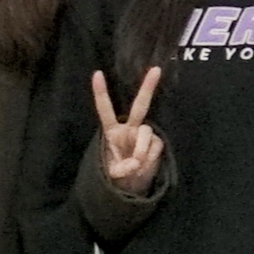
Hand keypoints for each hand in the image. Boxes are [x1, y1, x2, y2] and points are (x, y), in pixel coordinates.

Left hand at [92, 68, 167, 193]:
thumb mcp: (113, 174)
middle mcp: (130, 128)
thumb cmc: (119, 173)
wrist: (134, 185)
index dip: (101, 92)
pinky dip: (150, 158)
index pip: (105, 109)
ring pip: (146, 133)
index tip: (97, 73)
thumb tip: (135, 162)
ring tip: (136, 165)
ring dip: (141, 150)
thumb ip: (121, 169)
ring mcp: (144, 134)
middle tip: (156, 69)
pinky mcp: (156, 142)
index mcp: (112, 131)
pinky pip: (155, 146)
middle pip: (139, 106)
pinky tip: (144, 166)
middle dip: (148, 87)